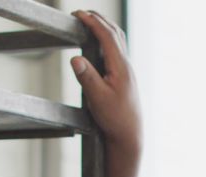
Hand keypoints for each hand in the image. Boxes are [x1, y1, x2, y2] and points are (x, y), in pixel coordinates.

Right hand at [71, 10, 141, 151]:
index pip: (107, 36)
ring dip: (104, 27)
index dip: (93, 22)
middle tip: (80, 13)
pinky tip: (98, 42)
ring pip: (118, 40)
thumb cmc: (115, 119)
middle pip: (115, 33)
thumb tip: (75, 58)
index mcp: (120, 67)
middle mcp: (126, 65)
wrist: (130, 135)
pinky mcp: (123, 76)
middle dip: (98, 19)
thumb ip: (87, 78)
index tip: (78, 14)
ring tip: (89, 21)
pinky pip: (116, 50)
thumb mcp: (97, 99)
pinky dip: (107, 38)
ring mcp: (126, 70)